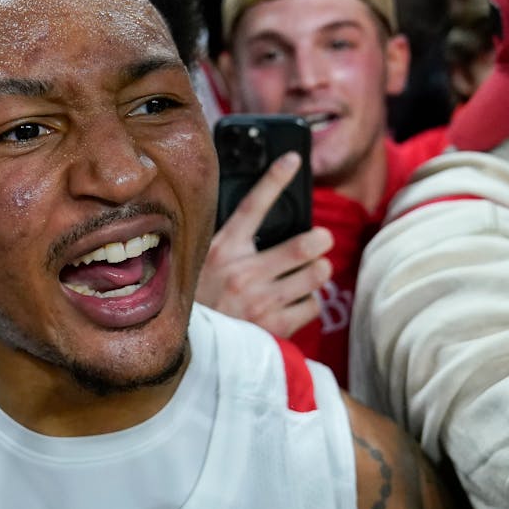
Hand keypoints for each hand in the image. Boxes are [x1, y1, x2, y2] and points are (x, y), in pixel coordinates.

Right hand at [195, 152, 332, 337]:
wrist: (187, 349)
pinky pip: (313, 305)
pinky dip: (310, 302)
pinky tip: (297, 301)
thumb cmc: (198, 301)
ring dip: (319, 271)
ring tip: (312, 271)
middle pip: (303, 244)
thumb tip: (261, 227)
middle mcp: (242, 273)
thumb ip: (229, 245)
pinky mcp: (274, 327)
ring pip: (316, 275)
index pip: (252, 206)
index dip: (275, 179)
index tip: (294, 159)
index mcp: (222, 251)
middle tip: (320, 239)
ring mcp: (260, 301)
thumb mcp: (202, 264)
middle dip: (320, 239)